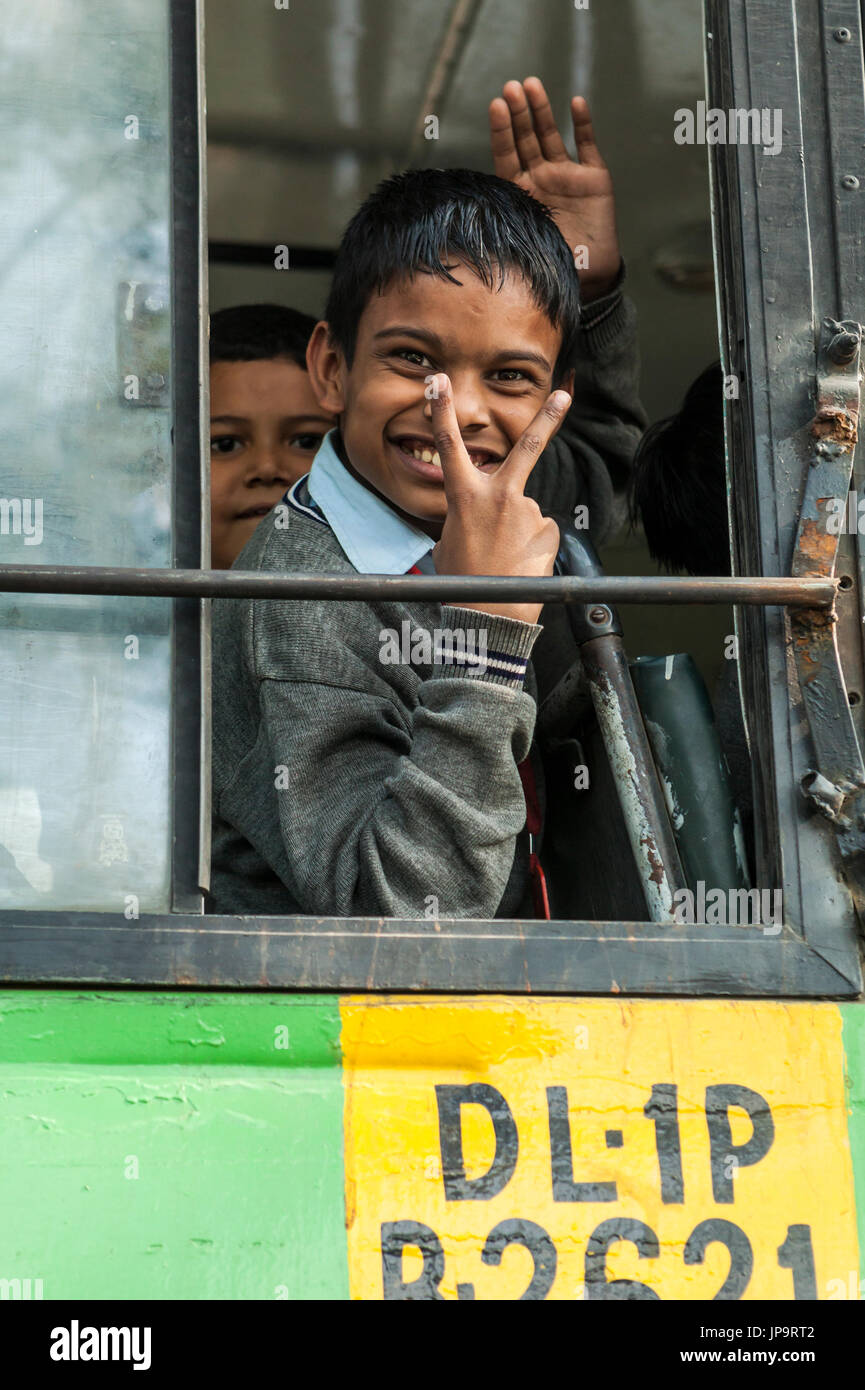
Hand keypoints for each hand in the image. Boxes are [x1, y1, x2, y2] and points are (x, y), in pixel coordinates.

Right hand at [430, 376, 568, 625]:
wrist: (487, 615)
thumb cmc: (463, 581)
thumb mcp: (449, 541)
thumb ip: (467, 516)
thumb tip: (487, 514)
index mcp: (464, 496)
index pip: (449, 445)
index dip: (442, 411)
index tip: (438, 381)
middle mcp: (499, 496)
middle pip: (527, 447)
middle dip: (548, 417)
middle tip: (563, 393)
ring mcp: (527, 511)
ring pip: (527, 512)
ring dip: (519, 532)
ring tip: (504, 560)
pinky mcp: (546, 530)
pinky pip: (541, 532)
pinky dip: (533, 547)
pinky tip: (520, 564)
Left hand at [489, 77, 619, 301]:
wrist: (590, 276)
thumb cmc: (553, 265)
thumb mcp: (523, 246)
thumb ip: (505, 228)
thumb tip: (471, 223)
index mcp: (519, 193)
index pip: (506, 155)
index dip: (501, 131)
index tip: (495, 105)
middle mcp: (540, 178)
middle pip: (525, 138)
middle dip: (518, 113)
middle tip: (510, 88)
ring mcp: (566, 175)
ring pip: (551, 135)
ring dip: (542, 110)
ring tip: (532, 84)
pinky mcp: (593, 177)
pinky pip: (587, 146)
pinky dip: (583, 124)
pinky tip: (576, 103)